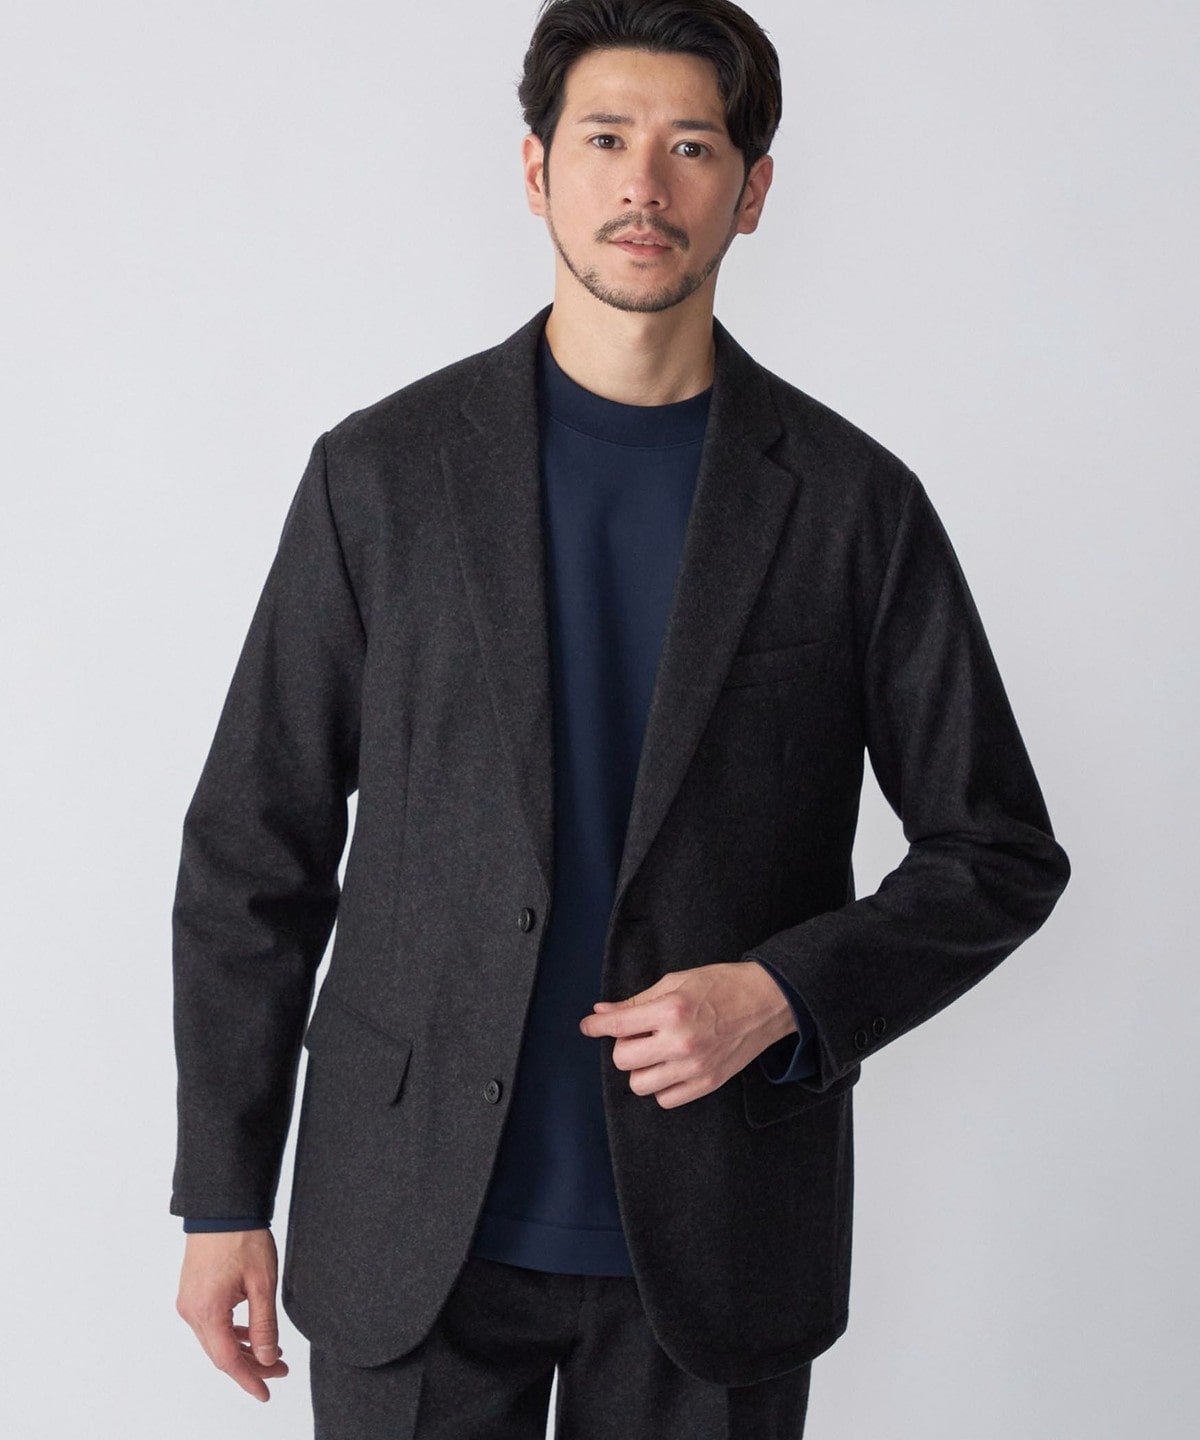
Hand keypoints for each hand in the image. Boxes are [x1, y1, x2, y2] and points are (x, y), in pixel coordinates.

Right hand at [176, 1229, 288, 1401]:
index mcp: (207, 1312)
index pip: (228, 1360)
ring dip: (243, 1349)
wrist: (222, 1207)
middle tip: (280, 1370)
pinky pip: (211, 1324)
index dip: (248, 1379)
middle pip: (221, 1352)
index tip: (266, 1393)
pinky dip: (231, 1332)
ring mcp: (189, 1302)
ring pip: (216, 1339)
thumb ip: (264, 1324)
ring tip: (272, 1353)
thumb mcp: (262, 1283)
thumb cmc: (242, 1238)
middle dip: (251, 1365)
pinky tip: (250, 1332)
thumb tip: (267, 1358)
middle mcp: (192, 1311)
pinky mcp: (193, 1293)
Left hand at [578, 961, 795, 1108]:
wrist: (766, 1001)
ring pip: (640, 1085)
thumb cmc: (721, 985)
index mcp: (671, 1010)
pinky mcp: (708, 1083)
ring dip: (641, 1067)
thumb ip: (637, 1001)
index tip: (588, 1026)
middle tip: (637, 1034)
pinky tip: (669, 1067)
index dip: (596, 1027)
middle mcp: (680, 1042)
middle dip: (623, 1045)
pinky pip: (666, 1099)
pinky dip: (661, 1085)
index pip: (618, 1026)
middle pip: (623, 1060)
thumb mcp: (675, 982)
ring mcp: (695, 1067)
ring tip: (655, 1051)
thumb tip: (602, 1013)